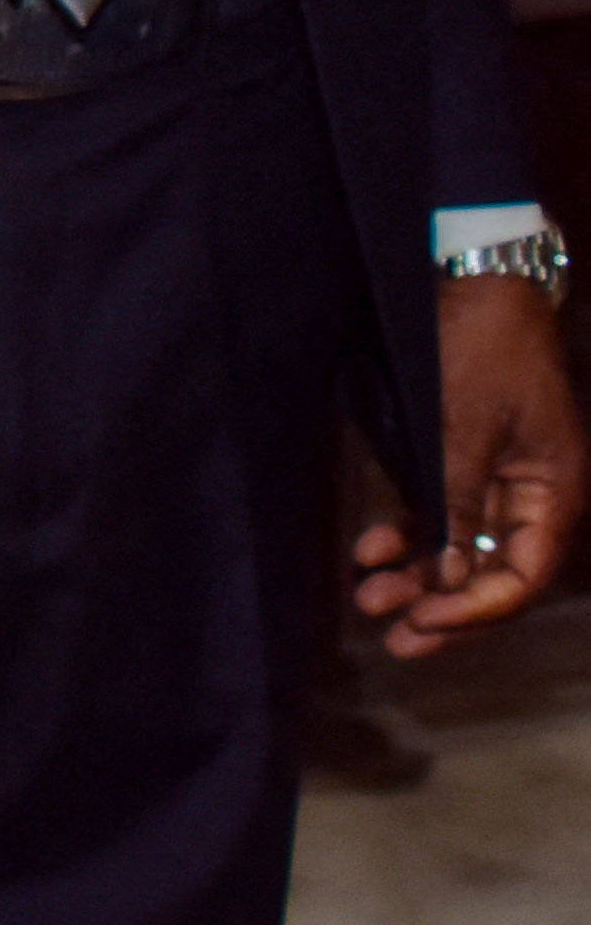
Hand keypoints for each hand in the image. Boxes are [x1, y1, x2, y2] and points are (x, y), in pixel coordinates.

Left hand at [350, 275, 579, 657]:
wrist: (472, 281)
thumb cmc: (481, 351)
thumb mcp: (464, 431)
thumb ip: (456, 504)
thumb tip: (449, 577)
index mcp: (554, 494)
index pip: (523, 577)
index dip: (476, 609)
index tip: (425, 622)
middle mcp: (532, 496)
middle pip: (490, 571)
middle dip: (443, 607)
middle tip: (395, 642)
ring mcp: (498, 479)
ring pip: (459, 546)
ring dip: (417, 574)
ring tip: (369, 601)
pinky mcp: (463, 459)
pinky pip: (439, 512)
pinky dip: (409, 533)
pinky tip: (372, 551)